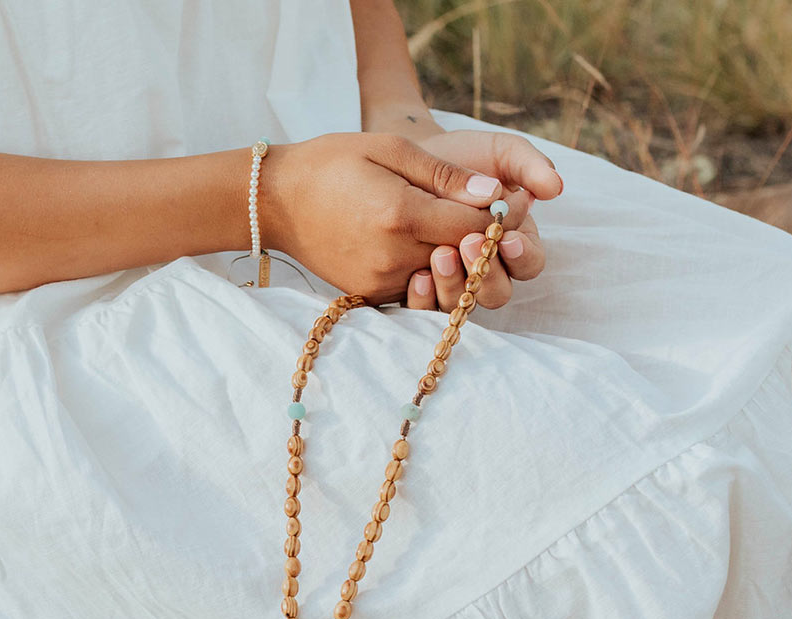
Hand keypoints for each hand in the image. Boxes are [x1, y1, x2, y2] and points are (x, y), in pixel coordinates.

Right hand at [260, 132, 517, 306]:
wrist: (278, 202)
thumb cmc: (332, 163)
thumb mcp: (389, 150)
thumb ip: (444, 175)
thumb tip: (493, 195)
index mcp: (401, 215)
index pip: (474, 226)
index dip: (501, 216)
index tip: (513, 200)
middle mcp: (393, 257)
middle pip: (464, 257)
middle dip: (485, 239)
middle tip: (498, 218)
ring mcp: (382, 282)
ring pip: (444, 277)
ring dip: (459, 259)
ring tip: (463, 232)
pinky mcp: (372, 295)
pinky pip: (417, 288)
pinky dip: (431, 271)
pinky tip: (430, 248)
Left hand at [404, 129, 562, 311]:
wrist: (414, 161)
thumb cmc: (464, 158)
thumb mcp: (501, 153)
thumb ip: (529, 167)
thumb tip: (556, 186)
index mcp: (516, 243)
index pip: (530, 264)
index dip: (523, 257)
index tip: (509, 239)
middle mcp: (488, 270)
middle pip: (498, 293)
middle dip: (487, 273)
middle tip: (469, 242)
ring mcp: (456, 283)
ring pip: (463, 304)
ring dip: (453, 286)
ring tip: (440, 254)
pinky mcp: (424, 290)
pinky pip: (426, 308)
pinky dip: (424, 299)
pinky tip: (418, 276)